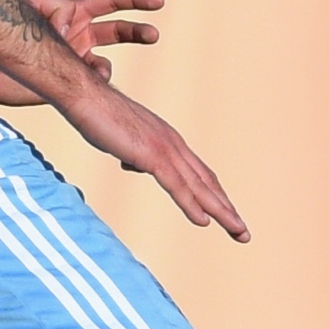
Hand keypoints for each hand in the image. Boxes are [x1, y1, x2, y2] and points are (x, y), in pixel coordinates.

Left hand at [0, 0, 165, 103]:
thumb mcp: (23, 7)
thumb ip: (47, 9)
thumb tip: (65, 27)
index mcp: (73, 13)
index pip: (111, 2)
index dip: (135, 0)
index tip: (159, 3)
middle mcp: (79, 35)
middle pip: (118, 31)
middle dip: (137, 32)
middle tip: (154, 35)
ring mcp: (75, 59)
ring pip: (103, 64)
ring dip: (102, 68)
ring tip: (96, 71)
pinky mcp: (67, 80)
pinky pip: (87, 82)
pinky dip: (84, 82)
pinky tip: (71, 82)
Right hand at [57, 78, 249, 241]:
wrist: (85, 95)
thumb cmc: (97, 114)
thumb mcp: (122, 139)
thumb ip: (134, 152)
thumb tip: (134, 163)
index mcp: (168, 140)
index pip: (199, 173)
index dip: (214, 195)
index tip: (226, 214)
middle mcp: (173, 144)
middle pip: (207, 182)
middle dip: (226, 209)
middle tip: (243, 233)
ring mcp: (164, 149)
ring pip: (199, 187)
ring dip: (221, 212)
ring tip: (238, 232)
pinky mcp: (151, 155)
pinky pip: (176, 186)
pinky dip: (192, 205)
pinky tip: (204, 222)